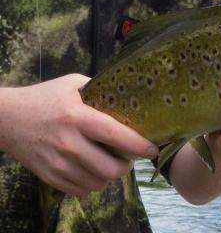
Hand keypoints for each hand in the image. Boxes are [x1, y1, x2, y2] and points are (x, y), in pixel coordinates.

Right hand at [0, 74, 157, 195]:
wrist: (6, 118)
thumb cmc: (44, 97)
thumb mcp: (73, 84)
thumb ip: (100, 90)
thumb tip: (130, 97)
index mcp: (76, 116)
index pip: (113, 134)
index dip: (137, 144)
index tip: (152, 149)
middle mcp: (67, 142)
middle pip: (109, 168)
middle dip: (127, 166)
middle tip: (129, 158)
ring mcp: (57, 163)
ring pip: (97, 183)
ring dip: (111, 176)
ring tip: (112, 163)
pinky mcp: (50, 176)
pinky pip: (81, 190)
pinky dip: (93, 183)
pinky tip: (94, 170)